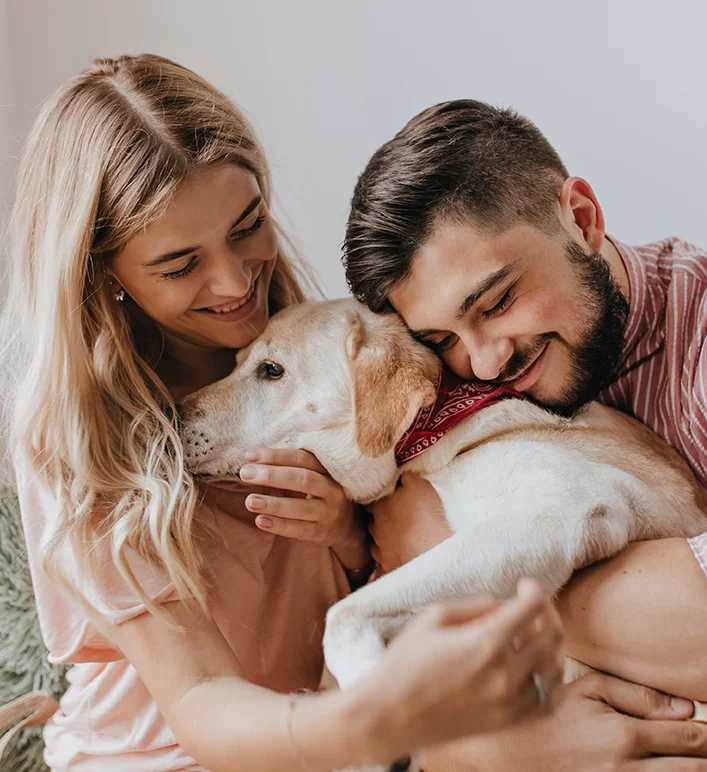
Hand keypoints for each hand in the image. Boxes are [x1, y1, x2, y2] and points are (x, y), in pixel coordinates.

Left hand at [239, 448, 368, 566]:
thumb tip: (253, 467)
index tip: (249, 456)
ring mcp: (328, 512)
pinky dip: (279, 525)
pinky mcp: (321, 532)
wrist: (347, 525)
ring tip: (249, 501)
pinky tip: (260, 521)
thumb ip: (288, 470)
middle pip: (303, 479)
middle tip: (245, 474)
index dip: (275, 456)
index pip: (302, 458)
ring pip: (301, 507)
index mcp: (327, 469)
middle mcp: (331, 489)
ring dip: (273, 503)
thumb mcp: (313, 477)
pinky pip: (299, 529)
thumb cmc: (319, 493)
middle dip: (272, 475)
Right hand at [362, 580, 564, 762]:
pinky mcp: (507, 722)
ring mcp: (510, 702)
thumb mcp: (433, 617)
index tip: (522, 585)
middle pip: (553, 634)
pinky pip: (548, 701)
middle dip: (546, 612)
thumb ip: (475, 606)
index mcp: (485, 642)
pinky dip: (551, 680)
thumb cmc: (405, 662)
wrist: (389, 716)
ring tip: (533, 635)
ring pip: (556, 667)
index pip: (533, 606)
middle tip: (530, 606)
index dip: (533, 588)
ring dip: (551, 645)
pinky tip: (538, 668)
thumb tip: (503, 606)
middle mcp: (505, 674)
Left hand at [369, 473, 451, 572]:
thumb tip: (402, 476)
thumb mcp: (419, 485)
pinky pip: (384, 558)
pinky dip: (388, 554)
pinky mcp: (388, 565)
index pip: (372, 498)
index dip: (380, 497)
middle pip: (372, 519)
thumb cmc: (423, 515)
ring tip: (394, 534)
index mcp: (379, 506)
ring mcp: (380, 548)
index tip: (386, 496)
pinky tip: (396, 553)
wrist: (428, 552)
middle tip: (392, 514)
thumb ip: (407, 478)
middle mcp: (375, 527)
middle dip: (379, 517)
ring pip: (376, 539)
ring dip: (383, 535)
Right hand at [427, 672, 704, 771]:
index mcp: (625, 734)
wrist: (507, 753)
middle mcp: (629, 769)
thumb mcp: (585, 689)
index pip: (692, 738)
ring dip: (691, 770)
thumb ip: (635, 693)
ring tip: (693, 759)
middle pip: (696, 769)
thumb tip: (685, 709)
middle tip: (706, 746)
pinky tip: (665, 770)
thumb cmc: (546, 714)